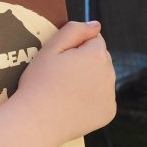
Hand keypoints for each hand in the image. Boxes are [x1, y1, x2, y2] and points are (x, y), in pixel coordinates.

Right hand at [18, 21, 116, 143]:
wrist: (36, 121)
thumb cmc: (38, 82)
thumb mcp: (49, 49)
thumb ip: (74, 30)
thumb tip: (96, 25)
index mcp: (96, 54)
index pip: (94, 39)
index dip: (75, 47)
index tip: (59, 61)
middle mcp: (110, 73)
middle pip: (101, 59)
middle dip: (85, 62)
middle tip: (60, 77)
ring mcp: (110, 95)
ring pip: (102, 78)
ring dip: (89, 80)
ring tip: (65, 91)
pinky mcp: (108, 112)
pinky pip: (102, 99)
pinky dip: (91, 100)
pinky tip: (73, 105)